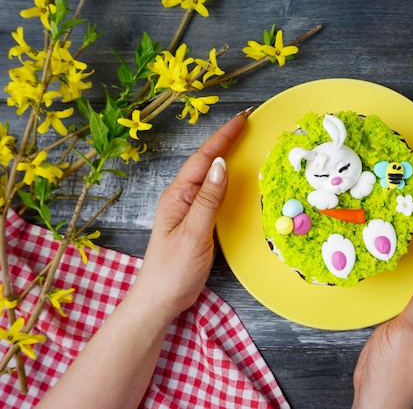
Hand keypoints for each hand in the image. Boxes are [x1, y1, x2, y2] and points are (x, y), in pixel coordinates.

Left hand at [133, 109, 251, 318]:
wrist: (160, 300)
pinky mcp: (194, 221)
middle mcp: (181, 197)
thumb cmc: (174, 270)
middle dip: (225, 140)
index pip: (203, 159)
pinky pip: (211, 191)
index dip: (223, 137)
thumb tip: (221, 165)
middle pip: (205, 161)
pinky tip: (231, 177)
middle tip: (246, 123)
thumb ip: (208, 199)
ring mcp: (187, 209)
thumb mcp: (195, 234)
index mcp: (178, 196)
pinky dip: (224, 178)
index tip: (243, 119)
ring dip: (224, 156)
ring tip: (242, 141)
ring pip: (207, 175)